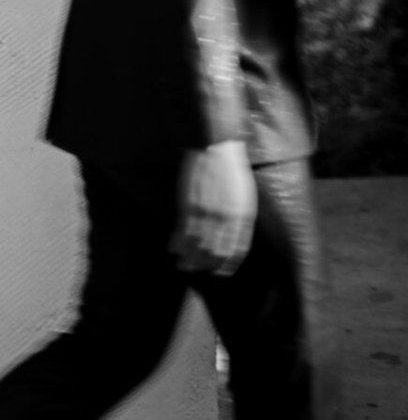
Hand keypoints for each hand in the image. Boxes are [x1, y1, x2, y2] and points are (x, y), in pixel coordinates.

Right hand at [173, 139, 256, 274]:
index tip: (221, 272)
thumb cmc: (232, 170)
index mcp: (242, 216)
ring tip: (183, 266)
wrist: (216, 147)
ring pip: (198, 244)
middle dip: (206, 264)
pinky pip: (183, 230)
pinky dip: (178, 242)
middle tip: (199, 271)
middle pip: (215, 250)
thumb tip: (233, 237)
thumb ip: (240, 218)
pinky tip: (173, 248)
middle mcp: (225, 218)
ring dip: (189, 258)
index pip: (236, 249)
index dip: (228, 263)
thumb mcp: (245, 196)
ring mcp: (206, 212)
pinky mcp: (189, 203)